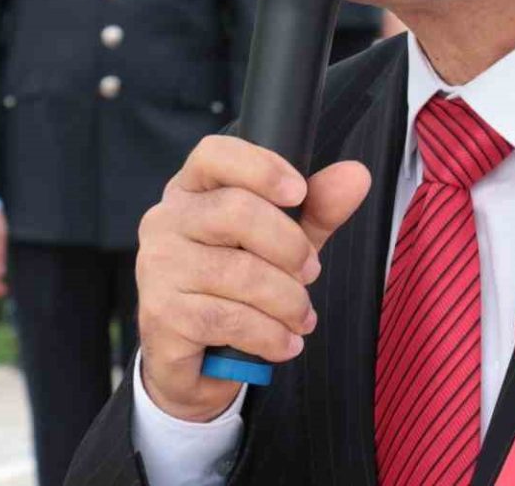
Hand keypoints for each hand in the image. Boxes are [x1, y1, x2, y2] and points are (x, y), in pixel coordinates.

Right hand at [135, 135, 370, 422]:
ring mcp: (158, 267)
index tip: (299, 192)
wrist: (196, 362)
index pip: (214, 154)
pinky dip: (269, 335)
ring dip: (287, 301)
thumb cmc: (238, 287)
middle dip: (290, 247)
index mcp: (193, 190)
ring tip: (302, 317)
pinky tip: (284, 343)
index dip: (261, 167)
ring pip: (239, 272)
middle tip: (311, 273)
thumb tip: (356, 175)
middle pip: (235, 211)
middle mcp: (165, 220)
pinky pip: (229, 319)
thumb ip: (317, 209)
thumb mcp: (283, 243)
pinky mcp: (161, 314)